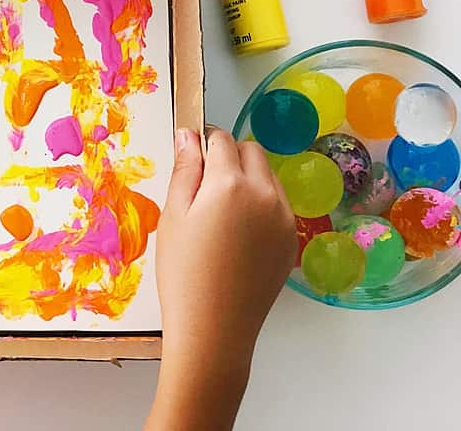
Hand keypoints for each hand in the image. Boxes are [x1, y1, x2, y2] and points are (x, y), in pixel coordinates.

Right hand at [146, 127, 295, 430]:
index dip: (203, 142)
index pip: (221, 140)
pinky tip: (237, 233)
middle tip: (202, 185)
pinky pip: (278, 205)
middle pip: (251, 151)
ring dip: (247, 178)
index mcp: (231, 184)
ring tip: (220, 212)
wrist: (214, 329)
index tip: (190, 156)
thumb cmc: (183, 273)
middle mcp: (265, 194)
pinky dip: (260, 204)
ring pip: (268, 176)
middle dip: (229, 155)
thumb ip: (185, 170)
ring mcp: (284, 218)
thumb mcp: (173, 216)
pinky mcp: (290, 240)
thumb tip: (188, 135)